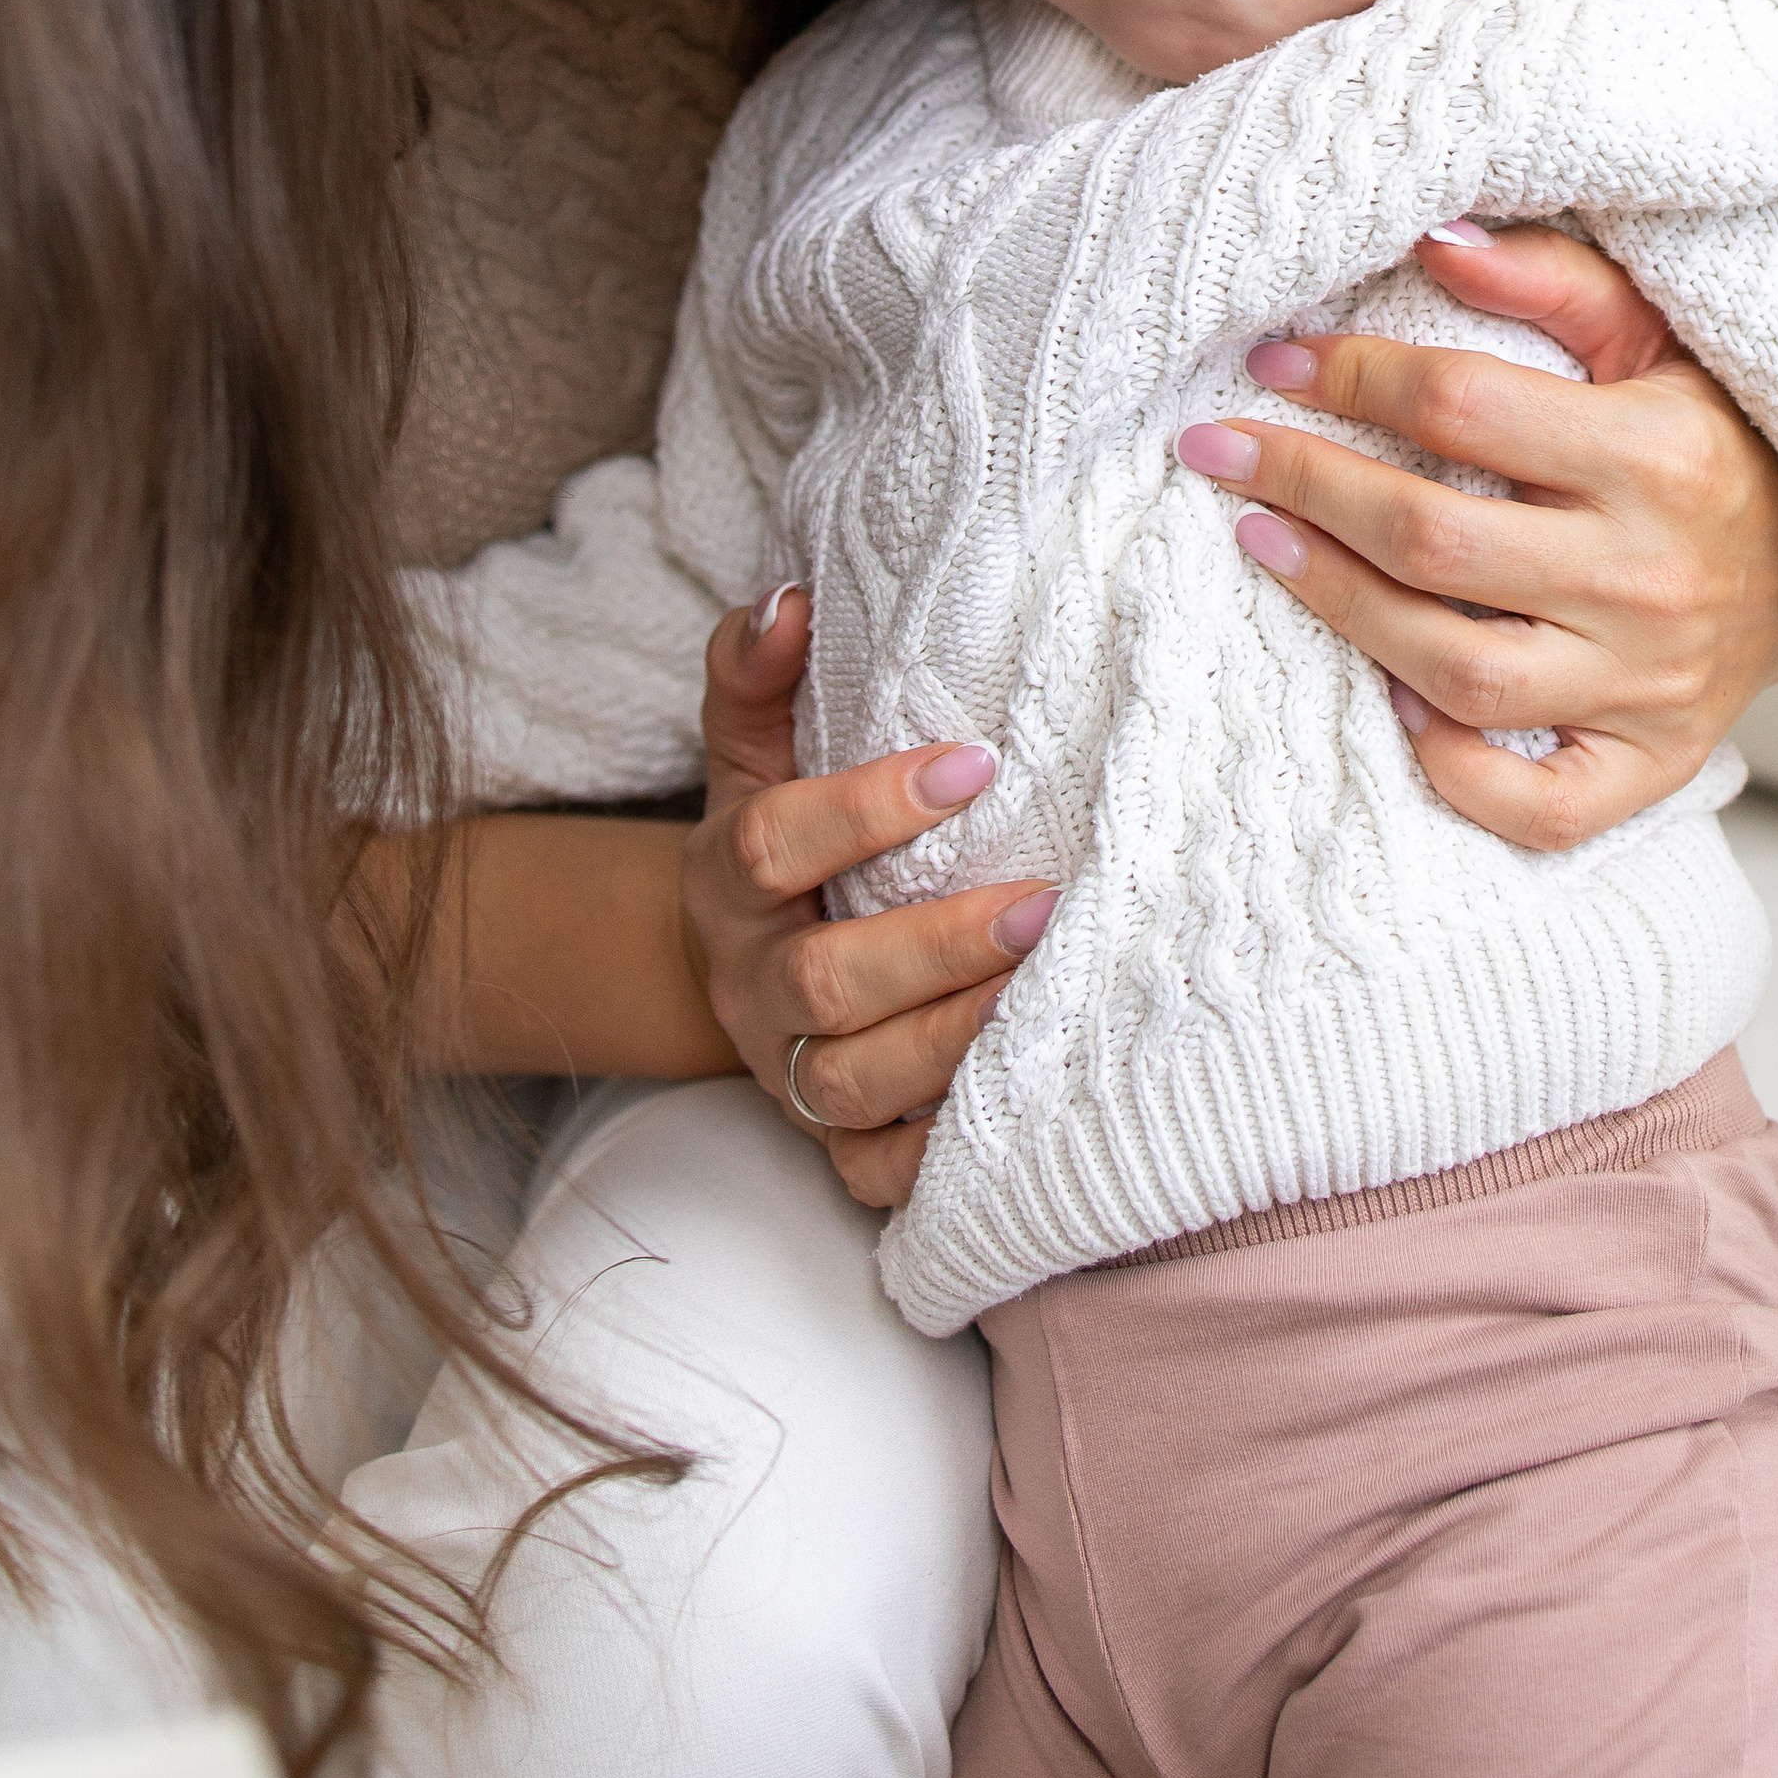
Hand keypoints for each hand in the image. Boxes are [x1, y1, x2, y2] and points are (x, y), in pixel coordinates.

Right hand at [680, 592, 1057, 1211]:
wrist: (740, 963)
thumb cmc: (773, 833)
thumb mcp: (751, 746)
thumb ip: (759, 669)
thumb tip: (789, 598)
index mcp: (726, 878)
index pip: (778, 842)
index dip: (868, 808)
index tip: (976, 762)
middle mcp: (750, 985)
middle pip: (824, 983)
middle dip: (935, 946)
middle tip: (1043, 901)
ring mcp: (788, 1074)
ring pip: (854, 1084)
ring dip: (955, 1040)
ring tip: (1051, 985)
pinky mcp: (835, 1150)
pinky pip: (882, 1179)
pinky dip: (945, 1154)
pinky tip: (1024, 1100)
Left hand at [1177, 226, 1777, 850]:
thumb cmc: (1717, 425)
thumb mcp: (1657, 329)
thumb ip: (1551, 279)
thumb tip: (1433, 238)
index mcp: (1656, 453)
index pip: (1463, 409)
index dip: (1352, 376)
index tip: (1275, 360)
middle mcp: (1652, 577)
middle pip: (1435, 542)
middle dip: (1307, 485)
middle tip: (1219, 449)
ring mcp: (1652, 685)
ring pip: (1461, 673)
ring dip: (1341, 608)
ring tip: (1267, 544)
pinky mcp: (1655, 762)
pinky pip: (1541, 804)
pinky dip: (1457, 769)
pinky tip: (1393, 702)